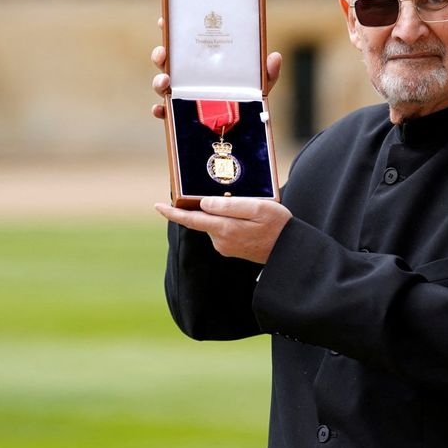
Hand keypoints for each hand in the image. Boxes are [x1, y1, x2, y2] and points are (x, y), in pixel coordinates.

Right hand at [150, 17, 283, 118]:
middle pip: (167, 61)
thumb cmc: (249, 97)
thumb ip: (268, 72)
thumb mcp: (260, 83)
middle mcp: (188, 76)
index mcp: (202, 62)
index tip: (163, 21)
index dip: (170, 29)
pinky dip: (160, 111)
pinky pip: (165, 112)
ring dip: (158, 82)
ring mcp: (182, 95)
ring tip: (164, 82)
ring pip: (162, 85)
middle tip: (163, 54)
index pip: (183, 42)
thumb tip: (275, 56)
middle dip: (160, 55)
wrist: (246, 127)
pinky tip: (160, 109)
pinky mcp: (180, 115)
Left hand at [155, 196, 292, 263]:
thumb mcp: (258, 208)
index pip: (191, 219)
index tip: (157, 206)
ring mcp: (226, 247)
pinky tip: (248, 219)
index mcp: (224, 228)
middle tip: (233, 196)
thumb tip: (204, 204)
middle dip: (209, 206)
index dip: (173, 213)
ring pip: (215, 223)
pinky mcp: (232, 249)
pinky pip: (224, 230)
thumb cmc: (278, 226)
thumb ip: (229, 205)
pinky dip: (229, 221)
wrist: (290, 251)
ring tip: (249, 208)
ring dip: (224, 213)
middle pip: (204, 218)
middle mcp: (221, 240)